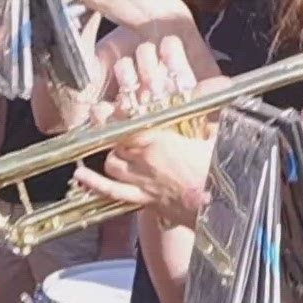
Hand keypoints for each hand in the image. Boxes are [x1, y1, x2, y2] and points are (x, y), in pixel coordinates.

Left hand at [70, 36, 215, 226]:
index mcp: (161, 140)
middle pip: (117, 140)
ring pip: (112, 163)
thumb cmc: (221, 176)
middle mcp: (145, 159)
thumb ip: (210, 119)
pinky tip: (81, 176)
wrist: (221, 210)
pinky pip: (111, 191)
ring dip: (111, 156)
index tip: (117, 105)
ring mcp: (141, 181)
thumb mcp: (216, 139)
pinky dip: (93, 184)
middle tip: (111, 123)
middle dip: (113, 132)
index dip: (121, 113)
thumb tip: (217, 92)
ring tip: (114, 149)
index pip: (130, 121)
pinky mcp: (143, 201)